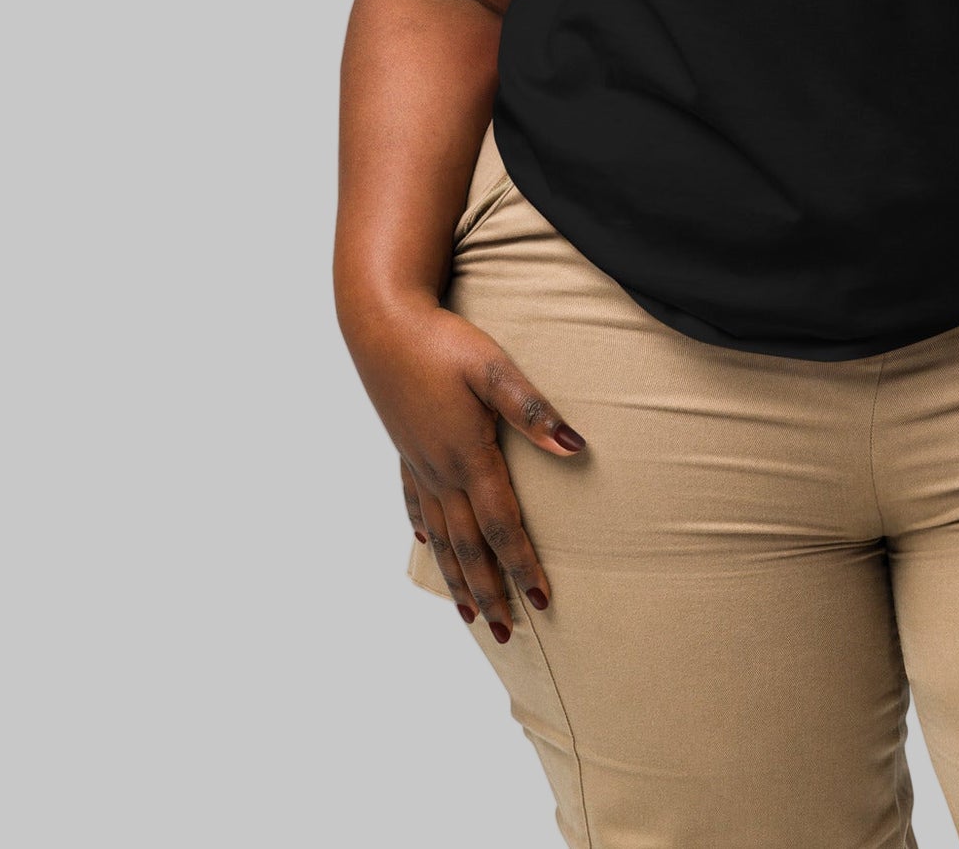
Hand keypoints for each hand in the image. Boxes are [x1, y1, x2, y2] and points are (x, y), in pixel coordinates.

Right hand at [345, 294, 585, 640]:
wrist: (382, 325)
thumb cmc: (443, 343)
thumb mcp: (495, 370)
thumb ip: (533, 412)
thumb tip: (576, 448)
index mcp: (468, 457)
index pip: (501, 526)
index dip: (522, 566)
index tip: (542, 602)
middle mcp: (440, 471)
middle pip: (469, 546)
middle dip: (489, 592)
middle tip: (507, 634)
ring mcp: (418, 463)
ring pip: (440, 536)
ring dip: (456, 577)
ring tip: (468, 615)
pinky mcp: (404, 448)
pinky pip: (415, 503)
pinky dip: (424, 532)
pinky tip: (425, 544)